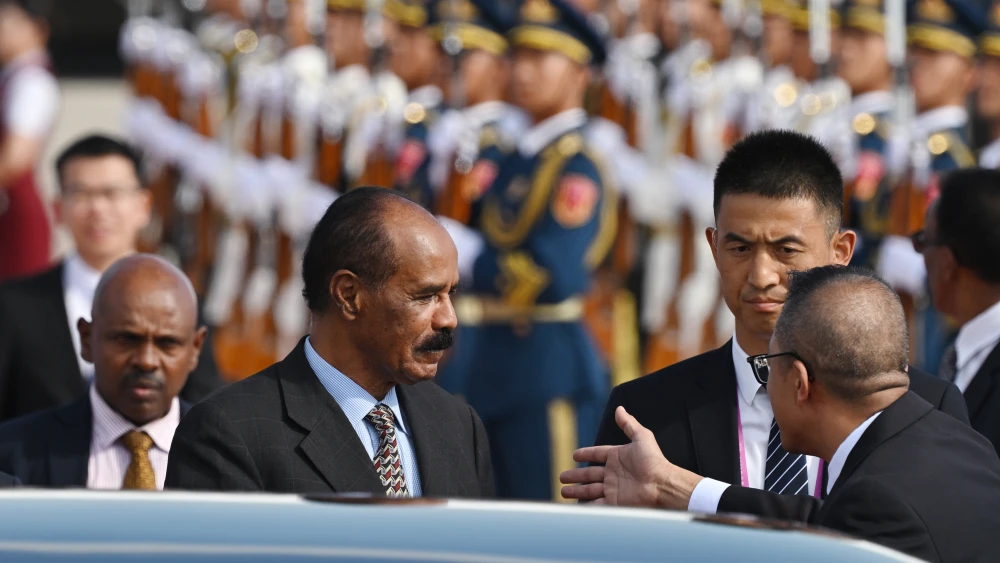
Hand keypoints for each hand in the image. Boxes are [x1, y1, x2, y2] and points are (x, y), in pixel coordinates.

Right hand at [559, 406, 702, 508]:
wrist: (662, 485)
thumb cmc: (654, 461)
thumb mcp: (642, 437)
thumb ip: (629, 423)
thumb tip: (619, 408)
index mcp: (618, 457)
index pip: (597, 454)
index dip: (586, 454)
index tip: (574, 455)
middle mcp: (614, 473)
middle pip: (589, 474)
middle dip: (575, 475)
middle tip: (562, 476)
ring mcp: (613, 488)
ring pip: (589, 489)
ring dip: (576, 490)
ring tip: (563, 491)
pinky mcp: (615, 502)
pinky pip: (597, 504)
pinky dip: (586, 504)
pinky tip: (577, 505)